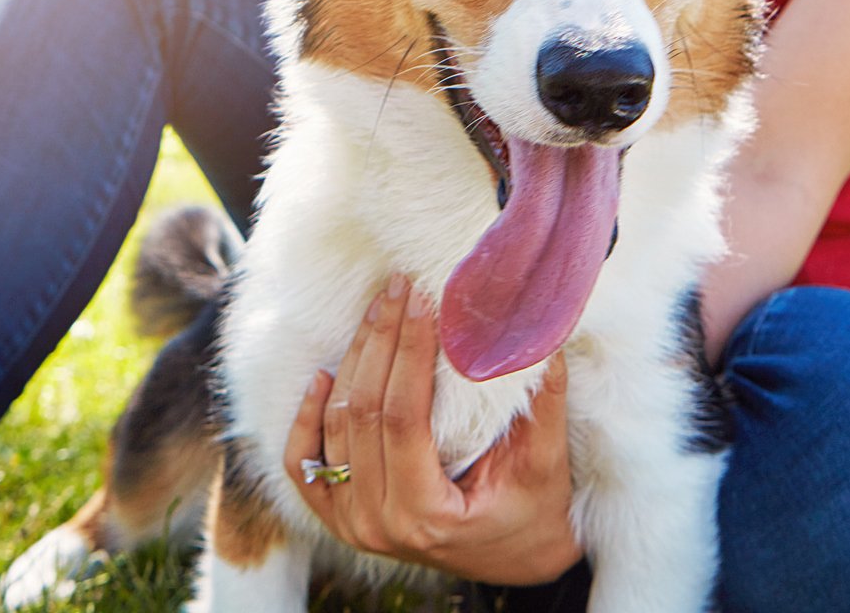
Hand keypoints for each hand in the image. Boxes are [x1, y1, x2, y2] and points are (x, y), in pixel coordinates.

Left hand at [282, 274, 582, 586]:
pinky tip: (323, 375)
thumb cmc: (534, 514)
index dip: (409, 353)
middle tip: (398, 289)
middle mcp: (378, 523)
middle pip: (363, 414)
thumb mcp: (545, 466)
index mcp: (426, 514)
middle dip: (382, 341)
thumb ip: (544, 406)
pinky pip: (304, 464)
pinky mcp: (339, 516)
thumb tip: (543, 338)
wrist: (514, 560)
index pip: (403, 418)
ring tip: (376, 312)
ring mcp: (352, 523)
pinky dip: (308, 417)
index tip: (421, 301)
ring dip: (353, 362)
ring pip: (335, 426)